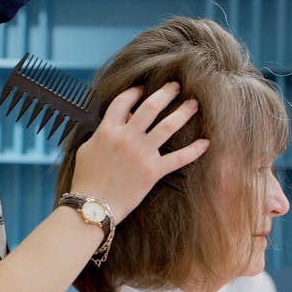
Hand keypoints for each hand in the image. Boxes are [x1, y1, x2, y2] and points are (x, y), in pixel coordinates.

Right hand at [69, 82, 208, 222]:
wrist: (93, 205)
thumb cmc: (86, 179)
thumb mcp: (87, 149)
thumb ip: (102, 131)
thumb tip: (121, 119)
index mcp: (107, 131)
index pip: (123, 102)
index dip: (134, 91)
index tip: (143, 88)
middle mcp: (126, 138)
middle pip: (150, 107)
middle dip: (165, 93)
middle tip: (176, 86)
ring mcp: (141, 154)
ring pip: (167, 126)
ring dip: (183, 112)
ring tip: (193, 103)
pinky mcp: (153, 172)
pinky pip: (179, 158)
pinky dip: (194, 150)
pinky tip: (205, 142)